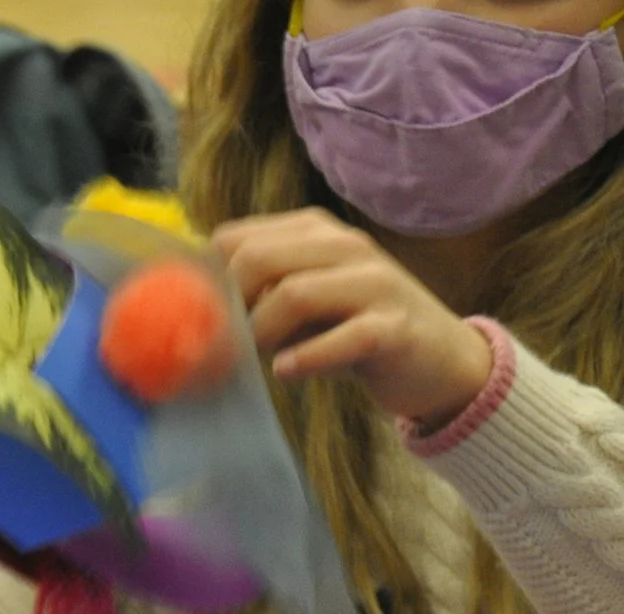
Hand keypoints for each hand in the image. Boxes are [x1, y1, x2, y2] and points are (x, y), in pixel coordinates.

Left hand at [213, 209, 494, 427]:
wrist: (438, 362)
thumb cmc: (353, 332)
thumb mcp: (300, 306)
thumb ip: (255, 298)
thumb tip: (186, 316)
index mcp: (314, 232)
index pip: (234, 238)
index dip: (203, 281)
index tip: (193, 321)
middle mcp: (345, 246)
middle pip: (256, 259)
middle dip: (226, 307)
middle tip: (219, 347)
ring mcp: (375, 282)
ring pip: (293, 294)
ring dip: (260, 334)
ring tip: (255, 360)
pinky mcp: (396, 327)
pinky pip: (345, 337)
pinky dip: (307, 358)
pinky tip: (287, 371)